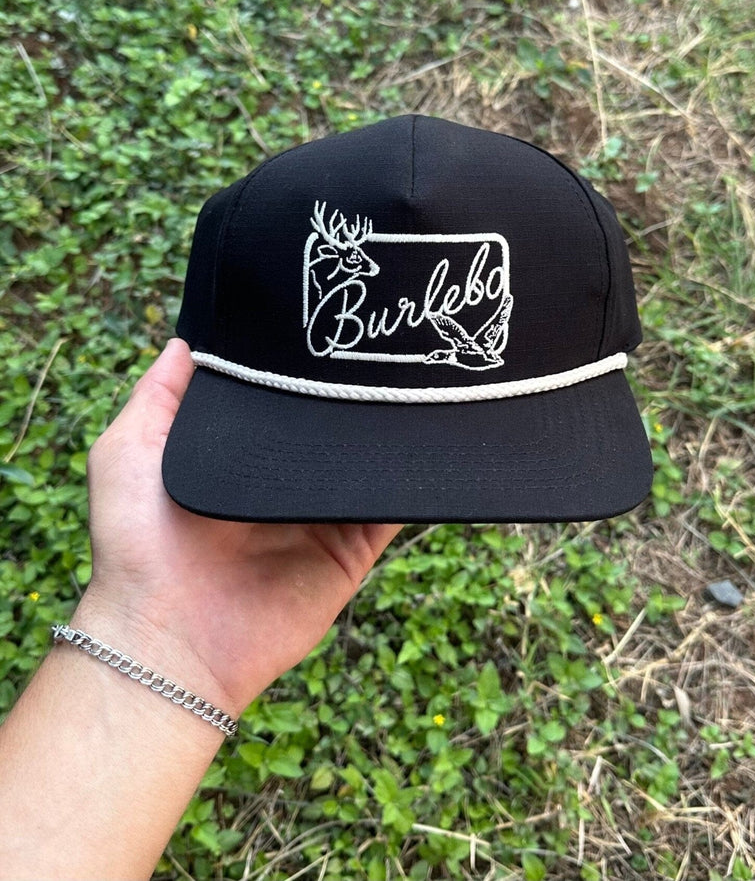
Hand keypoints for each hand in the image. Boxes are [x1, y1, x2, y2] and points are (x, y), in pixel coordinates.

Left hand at [77, 338, 402, 717]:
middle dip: (349, 396)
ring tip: (411, 381)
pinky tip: (420, 441)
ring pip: (364, 465)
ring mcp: (321, 518)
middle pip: (329, 430)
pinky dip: (409, 482)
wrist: (168, 635)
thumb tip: (185, 341)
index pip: (278, 405)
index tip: (318, 326)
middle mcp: (282, 485)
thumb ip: (157, 397)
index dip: (296, 371)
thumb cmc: (136, 543)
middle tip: (376, 344)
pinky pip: (389, 511)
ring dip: (386, 432)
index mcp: (236, 460)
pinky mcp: (350, 552)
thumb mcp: (126, 452)